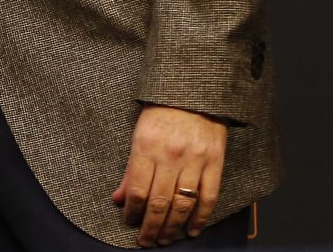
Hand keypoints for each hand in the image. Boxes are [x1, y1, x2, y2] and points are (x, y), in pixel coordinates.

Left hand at [112, 104, 226, 245]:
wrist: (193, 94)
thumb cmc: (160, 114)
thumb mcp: (138, 136)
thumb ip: (130, 170)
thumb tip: (118, 198)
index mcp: (146, 147)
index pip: (138, 190)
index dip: (133, 212)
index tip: (129, 223)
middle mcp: (170, 156)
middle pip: (160, 202)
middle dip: (151, 227)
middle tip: (146, 242)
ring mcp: (194, 160)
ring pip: (183, 204)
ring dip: (173, 227)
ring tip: (165, 240)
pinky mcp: (214, 163)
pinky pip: (208, 197)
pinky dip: (201, 218)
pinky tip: (192, 230)